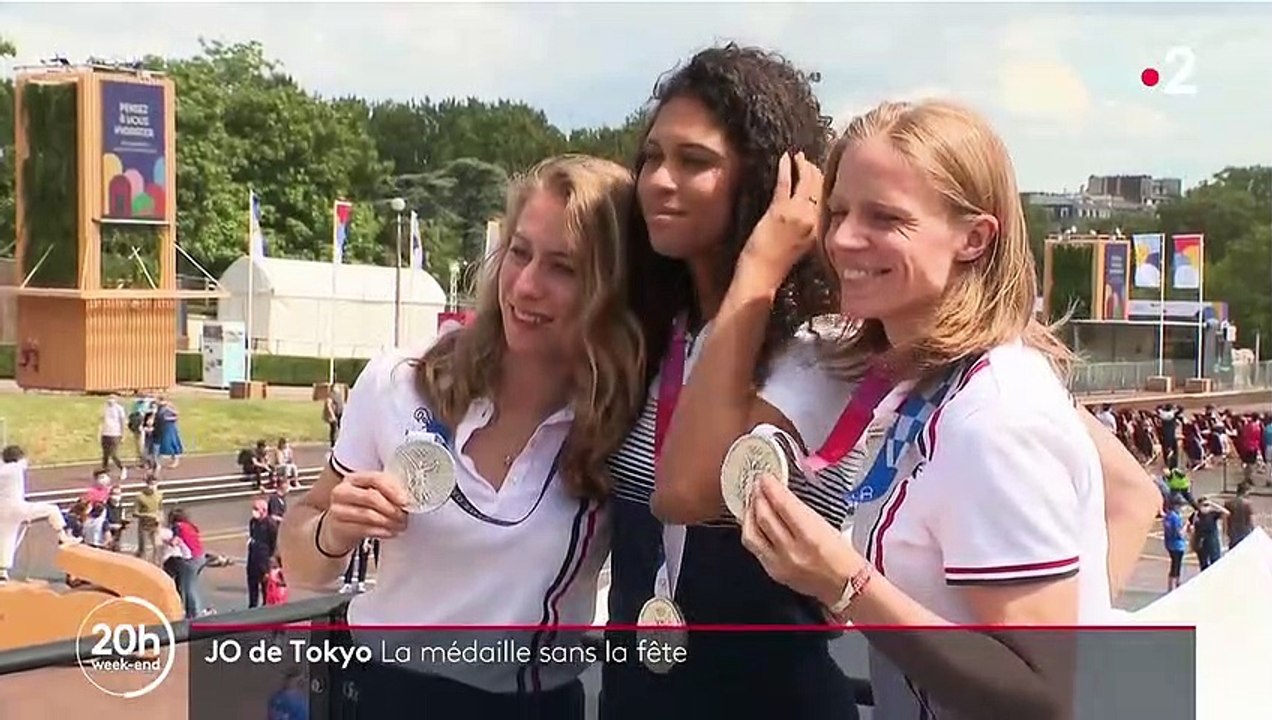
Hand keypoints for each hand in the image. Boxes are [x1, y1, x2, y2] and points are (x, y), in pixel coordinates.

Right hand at [322, 472, 410, 551]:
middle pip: (372, 497)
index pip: (376, 479)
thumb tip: (409, 498)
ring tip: (400, 525)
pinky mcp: (338, 527)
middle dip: (392, 508)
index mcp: (353, 479)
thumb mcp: (370, 496)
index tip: (406, 500)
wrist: (336, 530)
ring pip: (369, 514)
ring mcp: (337, 509)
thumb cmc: (358, 509)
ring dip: (389, 521)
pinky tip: (390, 532)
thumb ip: (386, 492)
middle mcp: (342, 491)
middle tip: (404, 515)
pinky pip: (365, 529)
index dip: (393, 490)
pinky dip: (382, 531)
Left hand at [739, 151, 825, 288]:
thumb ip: (808, 227)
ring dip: (802, 166)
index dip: (823, 182)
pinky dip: (786, 169)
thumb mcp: (801, 245)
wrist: (762, 274)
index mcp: (820, 229)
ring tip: (797, 157)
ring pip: (804, 183)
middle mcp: (812, 219)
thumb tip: (807, 211)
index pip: (827, 198)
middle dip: (813, 170)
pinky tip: (784, 159)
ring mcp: (796, 214)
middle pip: (818, 187)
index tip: (818, 171)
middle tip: (805, 160)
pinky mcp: (779, 211)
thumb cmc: (777, 264)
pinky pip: (785, 183)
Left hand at [740, 474, 860, 606]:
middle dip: (757, 496)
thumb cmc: (843, 555)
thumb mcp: (826, 525)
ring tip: (752, 502)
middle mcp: (793, 551)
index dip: (770, 487)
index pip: (782, 505)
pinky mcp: (773, 572)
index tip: (765, 477)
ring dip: (749, 514)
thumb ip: (799, 510)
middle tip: (757, 485)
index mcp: (811, 536)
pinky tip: (754, 523)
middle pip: (764, 517)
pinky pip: (755, 548)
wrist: (847, 586)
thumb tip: (778, 494)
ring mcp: (780, 564)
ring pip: (752, 534)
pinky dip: (752, 531)